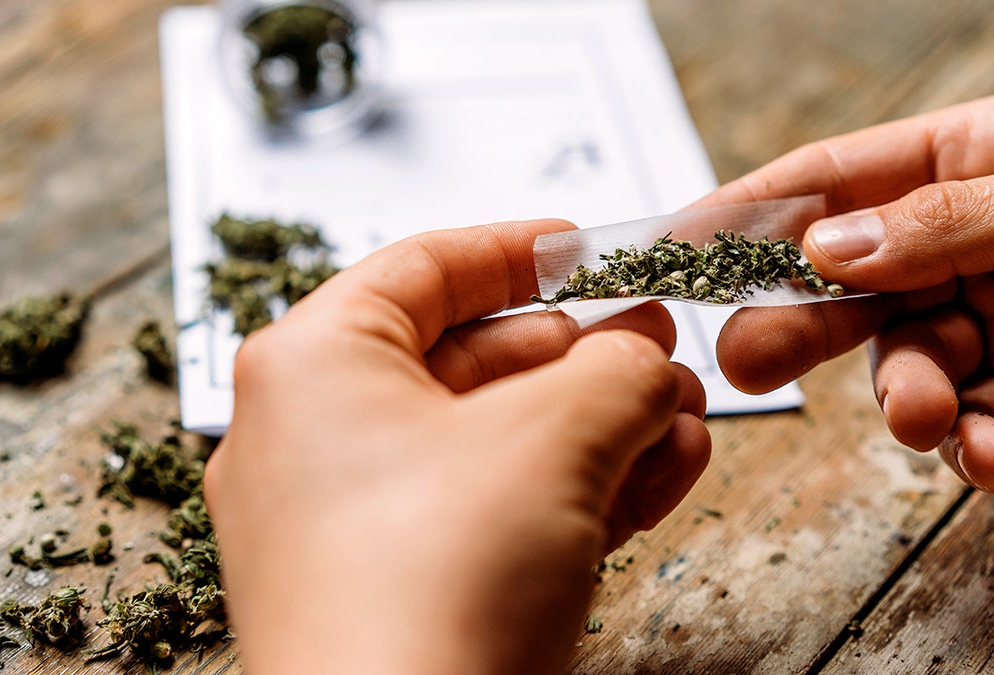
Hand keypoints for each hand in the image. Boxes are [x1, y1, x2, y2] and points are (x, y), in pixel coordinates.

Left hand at [202, 219, 710, 673]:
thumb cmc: (433, 589)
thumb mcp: (552, 440)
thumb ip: (615, 372)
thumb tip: (646, 359)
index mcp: (313, 364)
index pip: (424, 269)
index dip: (519, 252)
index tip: (587, 248)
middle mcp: (311, 437)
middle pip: (471, 361)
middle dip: (584, 356)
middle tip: (660, 346)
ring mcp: (345, 522)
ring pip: (490, 444)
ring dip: (595, 428)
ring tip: (682, 417)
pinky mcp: (389, 589)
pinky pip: (486, 511)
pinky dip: (568, 490)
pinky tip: (656, 476)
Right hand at [703, 92, 993, 493]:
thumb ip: (951, 221)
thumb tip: (826, 246)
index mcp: (983, 160)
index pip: (840, 180)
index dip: (756, 210)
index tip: (679, 241)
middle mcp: (974, 241)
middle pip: (849, 282)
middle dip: (800, 324)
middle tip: (746, 358)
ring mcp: (992, 324)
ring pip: (902, 365)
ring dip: (909, 398)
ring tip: (925, 417)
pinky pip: (963, 428)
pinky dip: (972, 447)